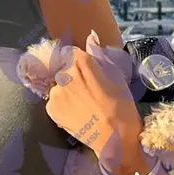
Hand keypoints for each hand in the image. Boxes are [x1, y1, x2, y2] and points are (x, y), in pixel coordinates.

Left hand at [44, 29, 142, 166]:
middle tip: (90, 93)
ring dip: (68, 92)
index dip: (81, 64)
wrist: (115, 138)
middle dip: (74, 77)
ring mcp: (56, 93)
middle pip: (64, 69)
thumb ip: (99, 54)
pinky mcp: (52, 109)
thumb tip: (90, 36)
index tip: (90, 76)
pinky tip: (78, 113)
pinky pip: (55, 101)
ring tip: (85, 105)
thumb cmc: (121, 106)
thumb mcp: (116, 76)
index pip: (71, 53)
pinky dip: (64, 106)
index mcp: (81, 62)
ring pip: (59, 86)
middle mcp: (65, 74)